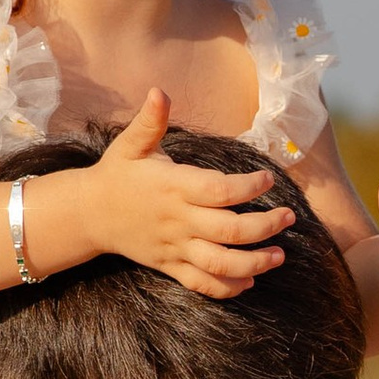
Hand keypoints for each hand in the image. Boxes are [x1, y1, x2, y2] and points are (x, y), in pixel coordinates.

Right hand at [45, 92, 294, 296]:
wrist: (88, 214)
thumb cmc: (117, 174)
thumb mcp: (131, 144)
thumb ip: (151, 120)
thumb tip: (159, 91)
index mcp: (174, 188)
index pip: (219, 191)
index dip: (248, 187)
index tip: (269, 179)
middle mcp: (178, 220)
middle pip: (230, 231)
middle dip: (265, 226)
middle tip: (289, 217)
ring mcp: (175, 247)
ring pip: (220, 263)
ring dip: (254, 264)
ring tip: (279, 256)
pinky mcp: (170, 266)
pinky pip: (202, 284)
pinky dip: (227, 288)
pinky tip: (250, 282)